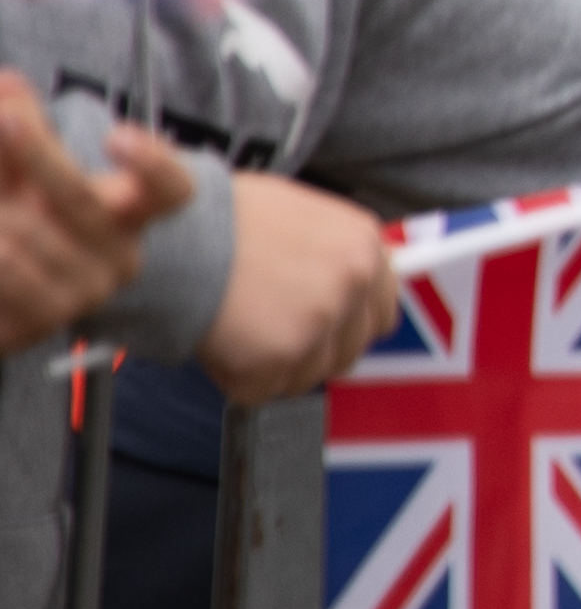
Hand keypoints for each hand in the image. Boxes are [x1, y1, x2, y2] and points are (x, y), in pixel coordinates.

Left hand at [0, 77, 193, 356]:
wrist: (24, 297)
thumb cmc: (37, 216)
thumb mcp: (36, 169)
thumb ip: (25, 125)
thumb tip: (7, 82)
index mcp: (133, 210)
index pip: (169, 188)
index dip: (151, 164)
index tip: (117, 136)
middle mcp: (119, 256)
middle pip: (80, 200)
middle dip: (35, 155)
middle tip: (3, 120)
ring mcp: (81, 295)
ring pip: (24, 239)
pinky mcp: (38, 327)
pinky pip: (10, 281)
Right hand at [201, 171, 400, 402]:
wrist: (171, 231)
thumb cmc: (218, 219)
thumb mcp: (295, 217)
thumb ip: (329, 256)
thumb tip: (341, 286)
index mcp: (362, 244)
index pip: (382, 311)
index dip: (347, 327)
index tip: (321, 332)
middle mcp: (353, 281)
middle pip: (348, 351)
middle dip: (308, 352)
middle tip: (265, 333)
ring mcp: (321, 320)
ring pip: (306, 377)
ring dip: (270, 366)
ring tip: (235, 326)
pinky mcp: (281, 355)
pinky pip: (261, 391)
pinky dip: (234, 377)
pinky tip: (217, 339)